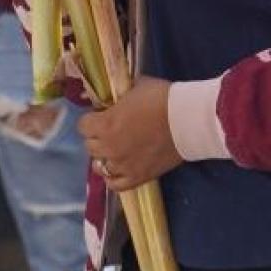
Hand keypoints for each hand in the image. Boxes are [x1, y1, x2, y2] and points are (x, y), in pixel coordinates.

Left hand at [78, 76, 181, 190]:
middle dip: (97, 137)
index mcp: (105, 124)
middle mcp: (109, 148)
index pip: (83, 125)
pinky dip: (113, 178)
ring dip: (105, 156)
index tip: (101, 115)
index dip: (92, 119)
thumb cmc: (161, 98)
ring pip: (100, 166)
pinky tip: (117, 169)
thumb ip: (120, 94)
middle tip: (111, 130)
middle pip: (90, 146)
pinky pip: (115, 185)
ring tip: (115, 149)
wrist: (187, 120)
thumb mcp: (136, 86)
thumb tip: (112, 95)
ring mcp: (122, 165)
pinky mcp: (138, 177)